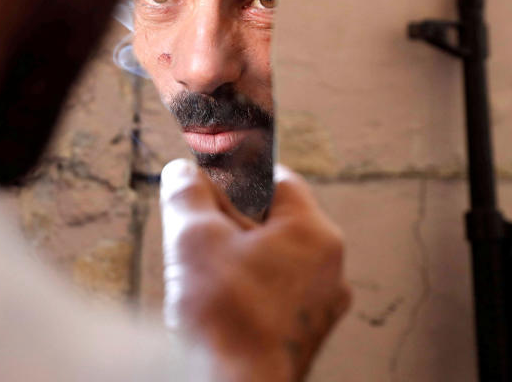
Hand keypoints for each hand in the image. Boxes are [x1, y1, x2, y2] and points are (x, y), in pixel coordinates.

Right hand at [161, 159, 349, 381]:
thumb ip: (187, 193)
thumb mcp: (193, 235)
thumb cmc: (222, 315)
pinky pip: (274, 298)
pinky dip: (245, 292)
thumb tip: (182, 172)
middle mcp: (330, 269)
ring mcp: (320, 308)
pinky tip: (216, 306)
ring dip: (236, 258)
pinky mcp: (303, 338)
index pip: (277, 180)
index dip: (237, 174)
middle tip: (195, 229)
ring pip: (273, 262)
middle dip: (230, 221)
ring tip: (200, 273)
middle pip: (273, 222)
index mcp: (314, 234)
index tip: (208, 177)